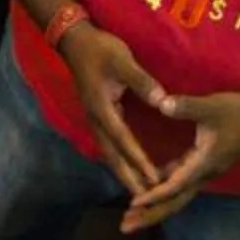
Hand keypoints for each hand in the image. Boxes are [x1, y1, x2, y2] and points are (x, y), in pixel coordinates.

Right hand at [61, 24, 178, 197]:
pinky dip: (120, 160)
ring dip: (123, 172)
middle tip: (146, 199)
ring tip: (140, 191)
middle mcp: (96, 119)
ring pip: (109, 153)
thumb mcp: (123, 60)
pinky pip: (109, 145)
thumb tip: (163, 101)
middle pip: (112, 156)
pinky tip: (129, 167)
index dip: (139, 160)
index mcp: (102, 108)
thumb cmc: (100, 49)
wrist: (75, 40)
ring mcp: (95, 119)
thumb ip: (142, 82)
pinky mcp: (98, 116)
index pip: (123, 140)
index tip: (154, 179)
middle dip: (128, 178)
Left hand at [122, 92, 239, 231]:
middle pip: (174, 202)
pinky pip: (178, 184)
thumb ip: (186, 106)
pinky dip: (161, 190)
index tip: (133, 203)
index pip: (175, 186)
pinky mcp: (201, 165)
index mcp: (203, 164)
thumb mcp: (211, 107)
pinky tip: (145, 189)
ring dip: (154, 206)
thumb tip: (161, 104)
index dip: (154, 195)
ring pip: (176, 195)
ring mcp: (202, 172)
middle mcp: (202, 174)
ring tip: (130, 215)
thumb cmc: (238, 114)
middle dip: (150, 215)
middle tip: (126, 226)